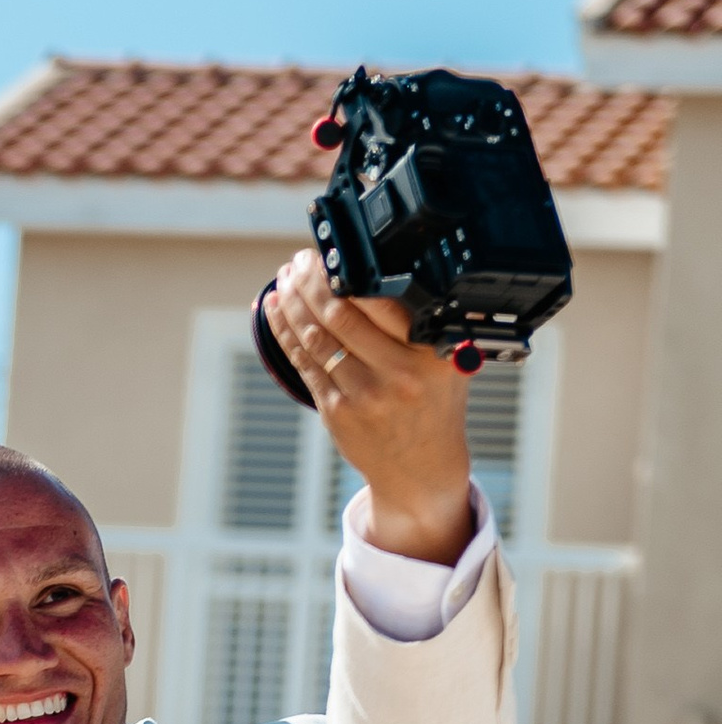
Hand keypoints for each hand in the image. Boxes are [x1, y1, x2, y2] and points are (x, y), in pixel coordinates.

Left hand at [262, 247, 475, 565]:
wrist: (421, 469)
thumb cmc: (434, 402)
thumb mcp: (448, 359)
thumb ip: (426, 321)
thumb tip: (385, 268)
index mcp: (429, 352)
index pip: (381, 299)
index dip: (346, 273)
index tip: (329, 253)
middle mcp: (397, 373)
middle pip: (340, 313)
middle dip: (311, 282)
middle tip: (298, 262)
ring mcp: (364, 395)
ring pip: (315, 337)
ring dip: (292, 303)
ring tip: (283, 280)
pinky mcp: (336, 412)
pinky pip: (303, 363)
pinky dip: (284, 333)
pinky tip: (275, 311)